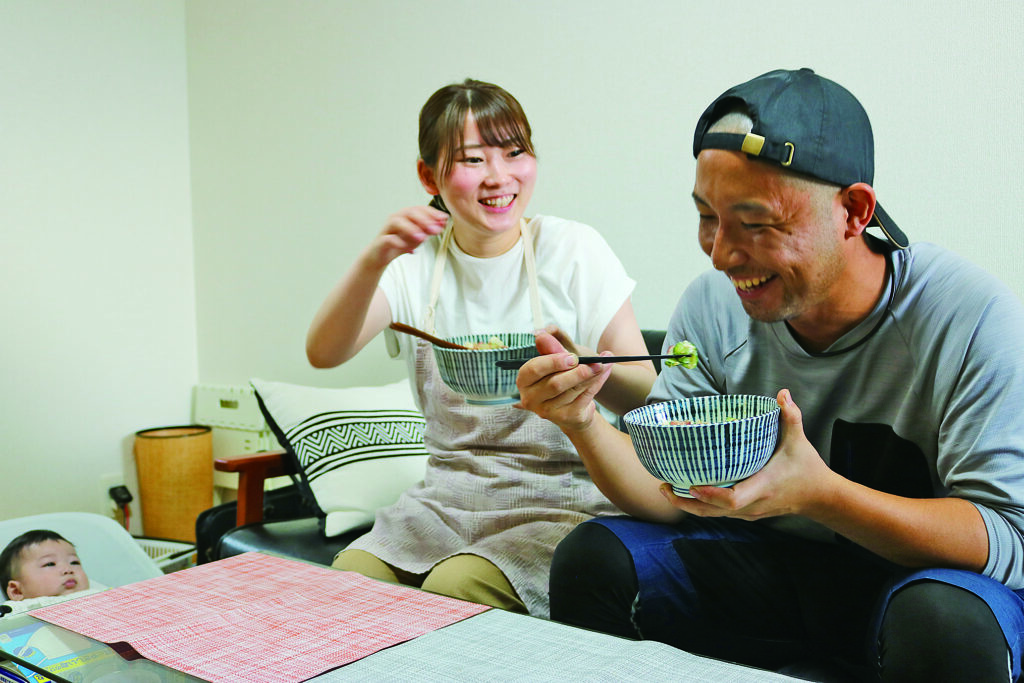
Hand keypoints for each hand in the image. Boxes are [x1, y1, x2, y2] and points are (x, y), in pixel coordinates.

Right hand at [364, 206, 446, 268]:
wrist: (381, 255)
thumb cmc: (400, 242)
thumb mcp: (418, 236)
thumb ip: (429, 229)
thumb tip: (443, 222)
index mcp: (405, 215)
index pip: (419, 209)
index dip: (432, 212)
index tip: (444, 218)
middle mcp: (396, 218)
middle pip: (409, 213)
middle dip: (424, 220)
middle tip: (435, 229)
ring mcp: (387, 229)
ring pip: (397, 222)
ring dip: (411, 229)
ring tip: (422, 238)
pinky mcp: (381, 241)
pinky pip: (388, 239)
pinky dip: (398, 242)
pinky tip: (408, 250)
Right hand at [514, 331, 612, 431]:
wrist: (571, 409)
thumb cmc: (559, 379)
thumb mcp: (555, 363)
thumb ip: (550, 349)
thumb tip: (542, 334)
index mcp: (524, 381)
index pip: (534, 369)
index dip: (554, 362)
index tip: (572, 356)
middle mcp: (531, 399)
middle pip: (555, 384)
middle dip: (577, 372)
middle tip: (594, 362)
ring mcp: (548, 411)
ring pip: (572, 390)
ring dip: (591, 375)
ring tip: (603, 364)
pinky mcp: (566, 418)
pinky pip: (584, 398)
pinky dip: (597, 383)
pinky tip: (604, 372)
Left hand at [661, 389, 836, 519]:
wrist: (821, 498)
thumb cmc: (807, 469)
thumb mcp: (798, 441)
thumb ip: (790, 416)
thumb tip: (783, 393)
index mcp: (762, 487)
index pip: (732, 499)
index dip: (710, 494)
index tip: (691, 485)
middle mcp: (752, 504)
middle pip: (713, 512)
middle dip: (686, 503)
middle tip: (664, 487)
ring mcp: (748, 512)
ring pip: (713, 516)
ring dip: (689, 506)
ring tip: (667, 490)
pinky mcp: (747, 513)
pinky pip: (719, 514)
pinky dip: (701, 506)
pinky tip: (685, 492)